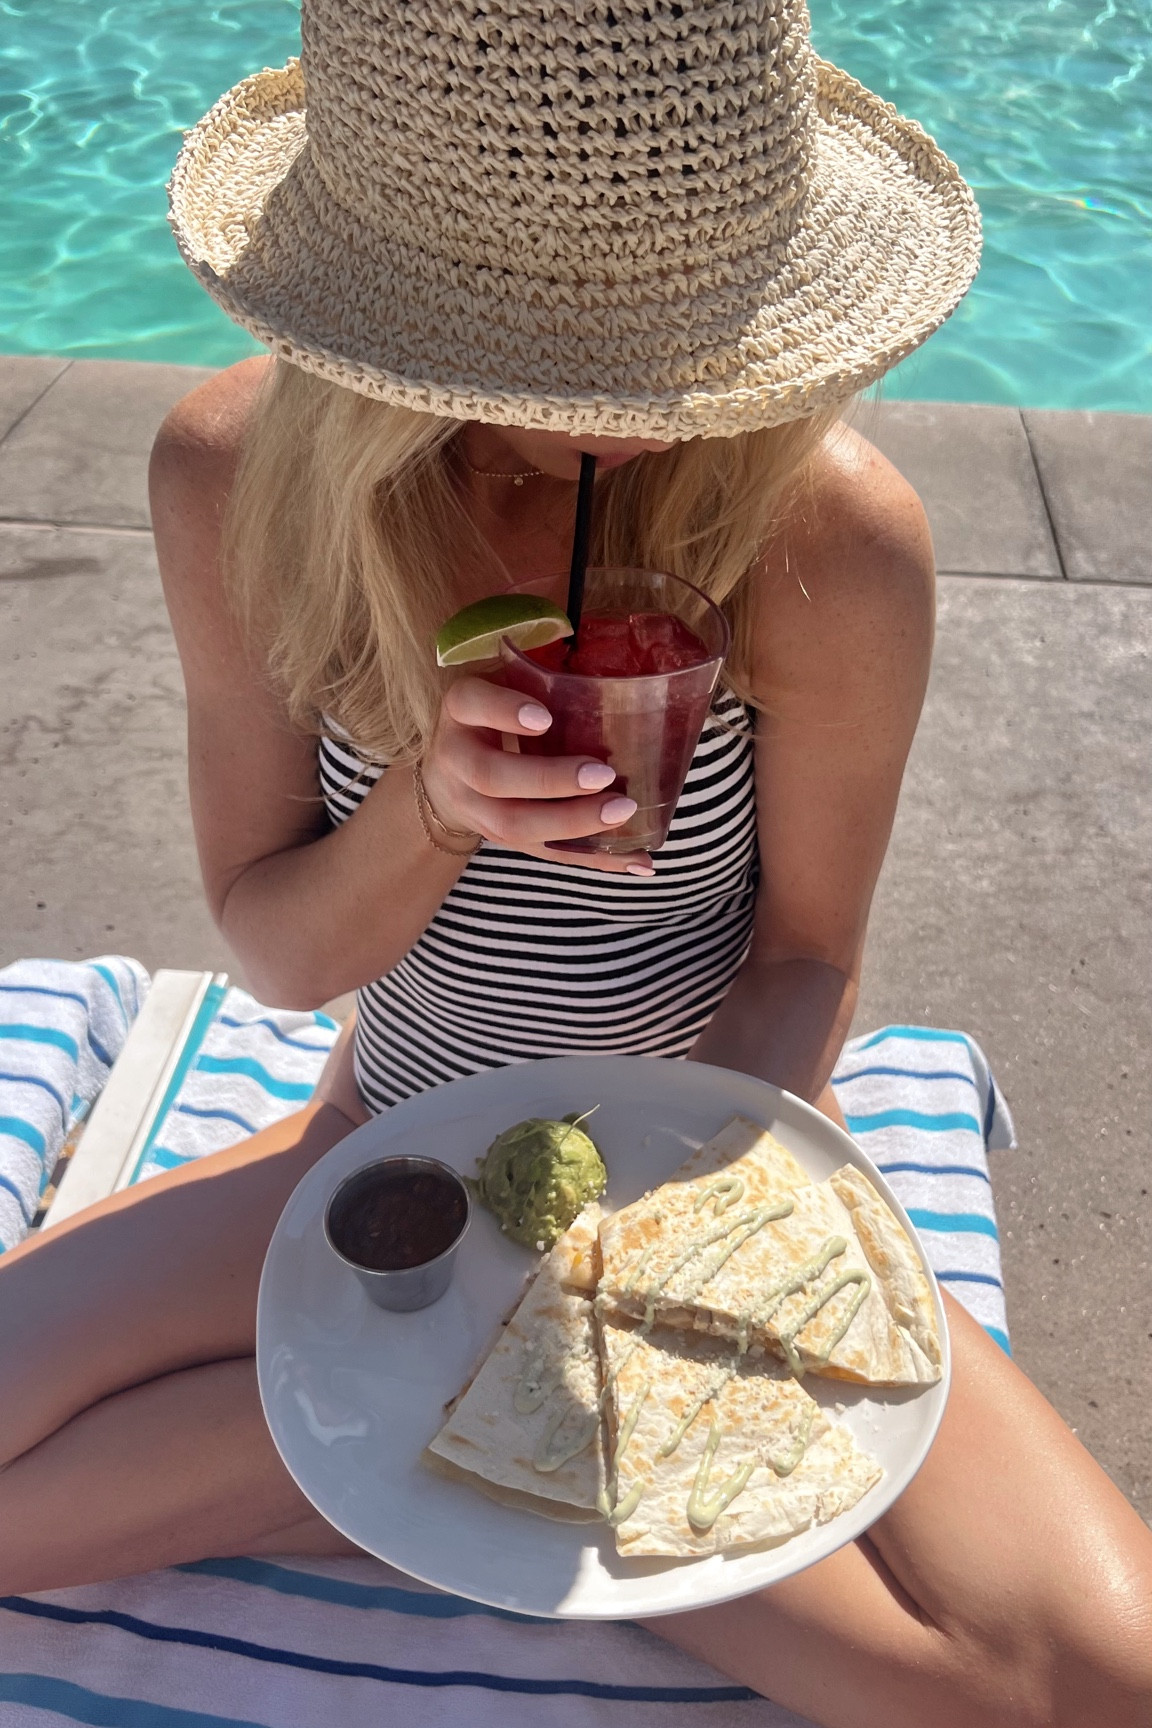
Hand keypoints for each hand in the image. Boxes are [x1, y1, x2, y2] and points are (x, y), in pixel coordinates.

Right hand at [420, 676, 653, 874]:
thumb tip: (585, 632)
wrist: (445, 777)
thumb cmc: (490, 715)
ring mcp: (475, 807)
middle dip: (550, 780)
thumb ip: (533, 666)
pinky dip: (595, 859)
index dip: (504, 711)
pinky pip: (546, 854)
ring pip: (513, 825)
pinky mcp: (502, 839)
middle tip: (603, 773)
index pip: (471, 703)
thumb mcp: (498, 679)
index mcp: (460, 709)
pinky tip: (639, 862)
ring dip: (571, 822)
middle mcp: (458, 760)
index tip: (545, 717)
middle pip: (494, 777)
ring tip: (622, 811)